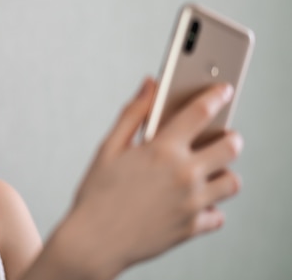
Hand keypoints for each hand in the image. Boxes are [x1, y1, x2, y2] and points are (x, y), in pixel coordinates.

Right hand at [61, 78, 242, 278]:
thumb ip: (133, 113)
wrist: (93, 242)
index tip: (223, 90)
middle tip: (221, 135)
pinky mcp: (192, 228)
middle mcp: (184, 175)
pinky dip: (211, 207)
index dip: (216, 95)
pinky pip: (218, 215)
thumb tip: (149, 85)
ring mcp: (192, 203)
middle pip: (230, 146)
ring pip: (232, 181)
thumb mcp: (109, 148)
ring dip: (223, 172)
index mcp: (162, 150)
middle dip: (229, 136)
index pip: (200, 112)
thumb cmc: (97, 194)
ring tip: (207, 169)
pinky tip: (193, 201)